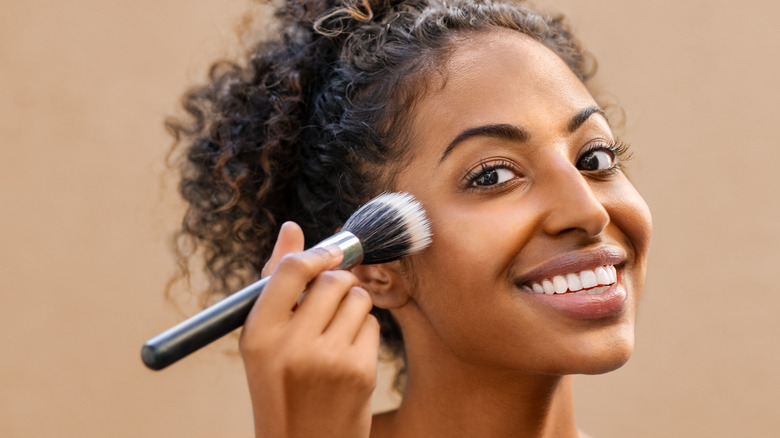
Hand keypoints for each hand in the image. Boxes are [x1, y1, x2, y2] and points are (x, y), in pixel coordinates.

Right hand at [240, 222, 379, 437]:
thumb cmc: (281, 384)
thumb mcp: (264, 340)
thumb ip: (277, 283)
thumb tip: (293, 228)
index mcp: (258, 333)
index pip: (291, 269)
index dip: (315, 254)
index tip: (326, 255)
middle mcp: (290, 345)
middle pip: (332, 279)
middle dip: (337, 282)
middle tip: (329, 302)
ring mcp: (327, 360)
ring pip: (357, 297)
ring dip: (352, 305)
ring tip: (335, 332)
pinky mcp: (358, 372)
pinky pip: (371, 323)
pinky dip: (363, 330)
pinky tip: (347, 354)